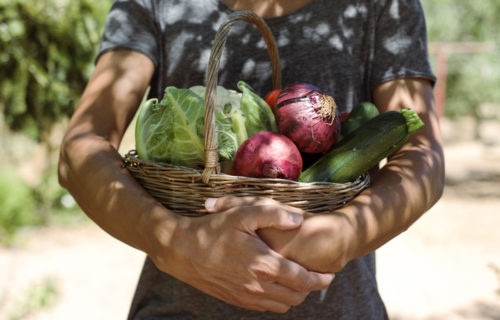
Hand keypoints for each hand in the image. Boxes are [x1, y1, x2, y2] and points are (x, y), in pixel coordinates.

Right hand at [147, 201, 333, 312]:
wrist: (180, 250)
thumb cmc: (212, 229)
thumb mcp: (242, 213)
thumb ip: (273, 213)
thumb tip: (299, 219)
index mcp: (265, 265)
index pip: (303, 280)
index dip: (320, 279)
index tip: (329, 274)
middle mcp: (258, 286)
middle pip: (296, 296)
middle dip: (310, 288)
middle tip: (315, 277)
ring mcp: (246, 296)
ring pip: (281, 306)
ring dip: (293, 296)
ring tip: (296, 281)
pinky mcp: (235, 300)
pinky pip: (264, 308)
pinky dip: (275, 300)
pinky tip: (273, 285)